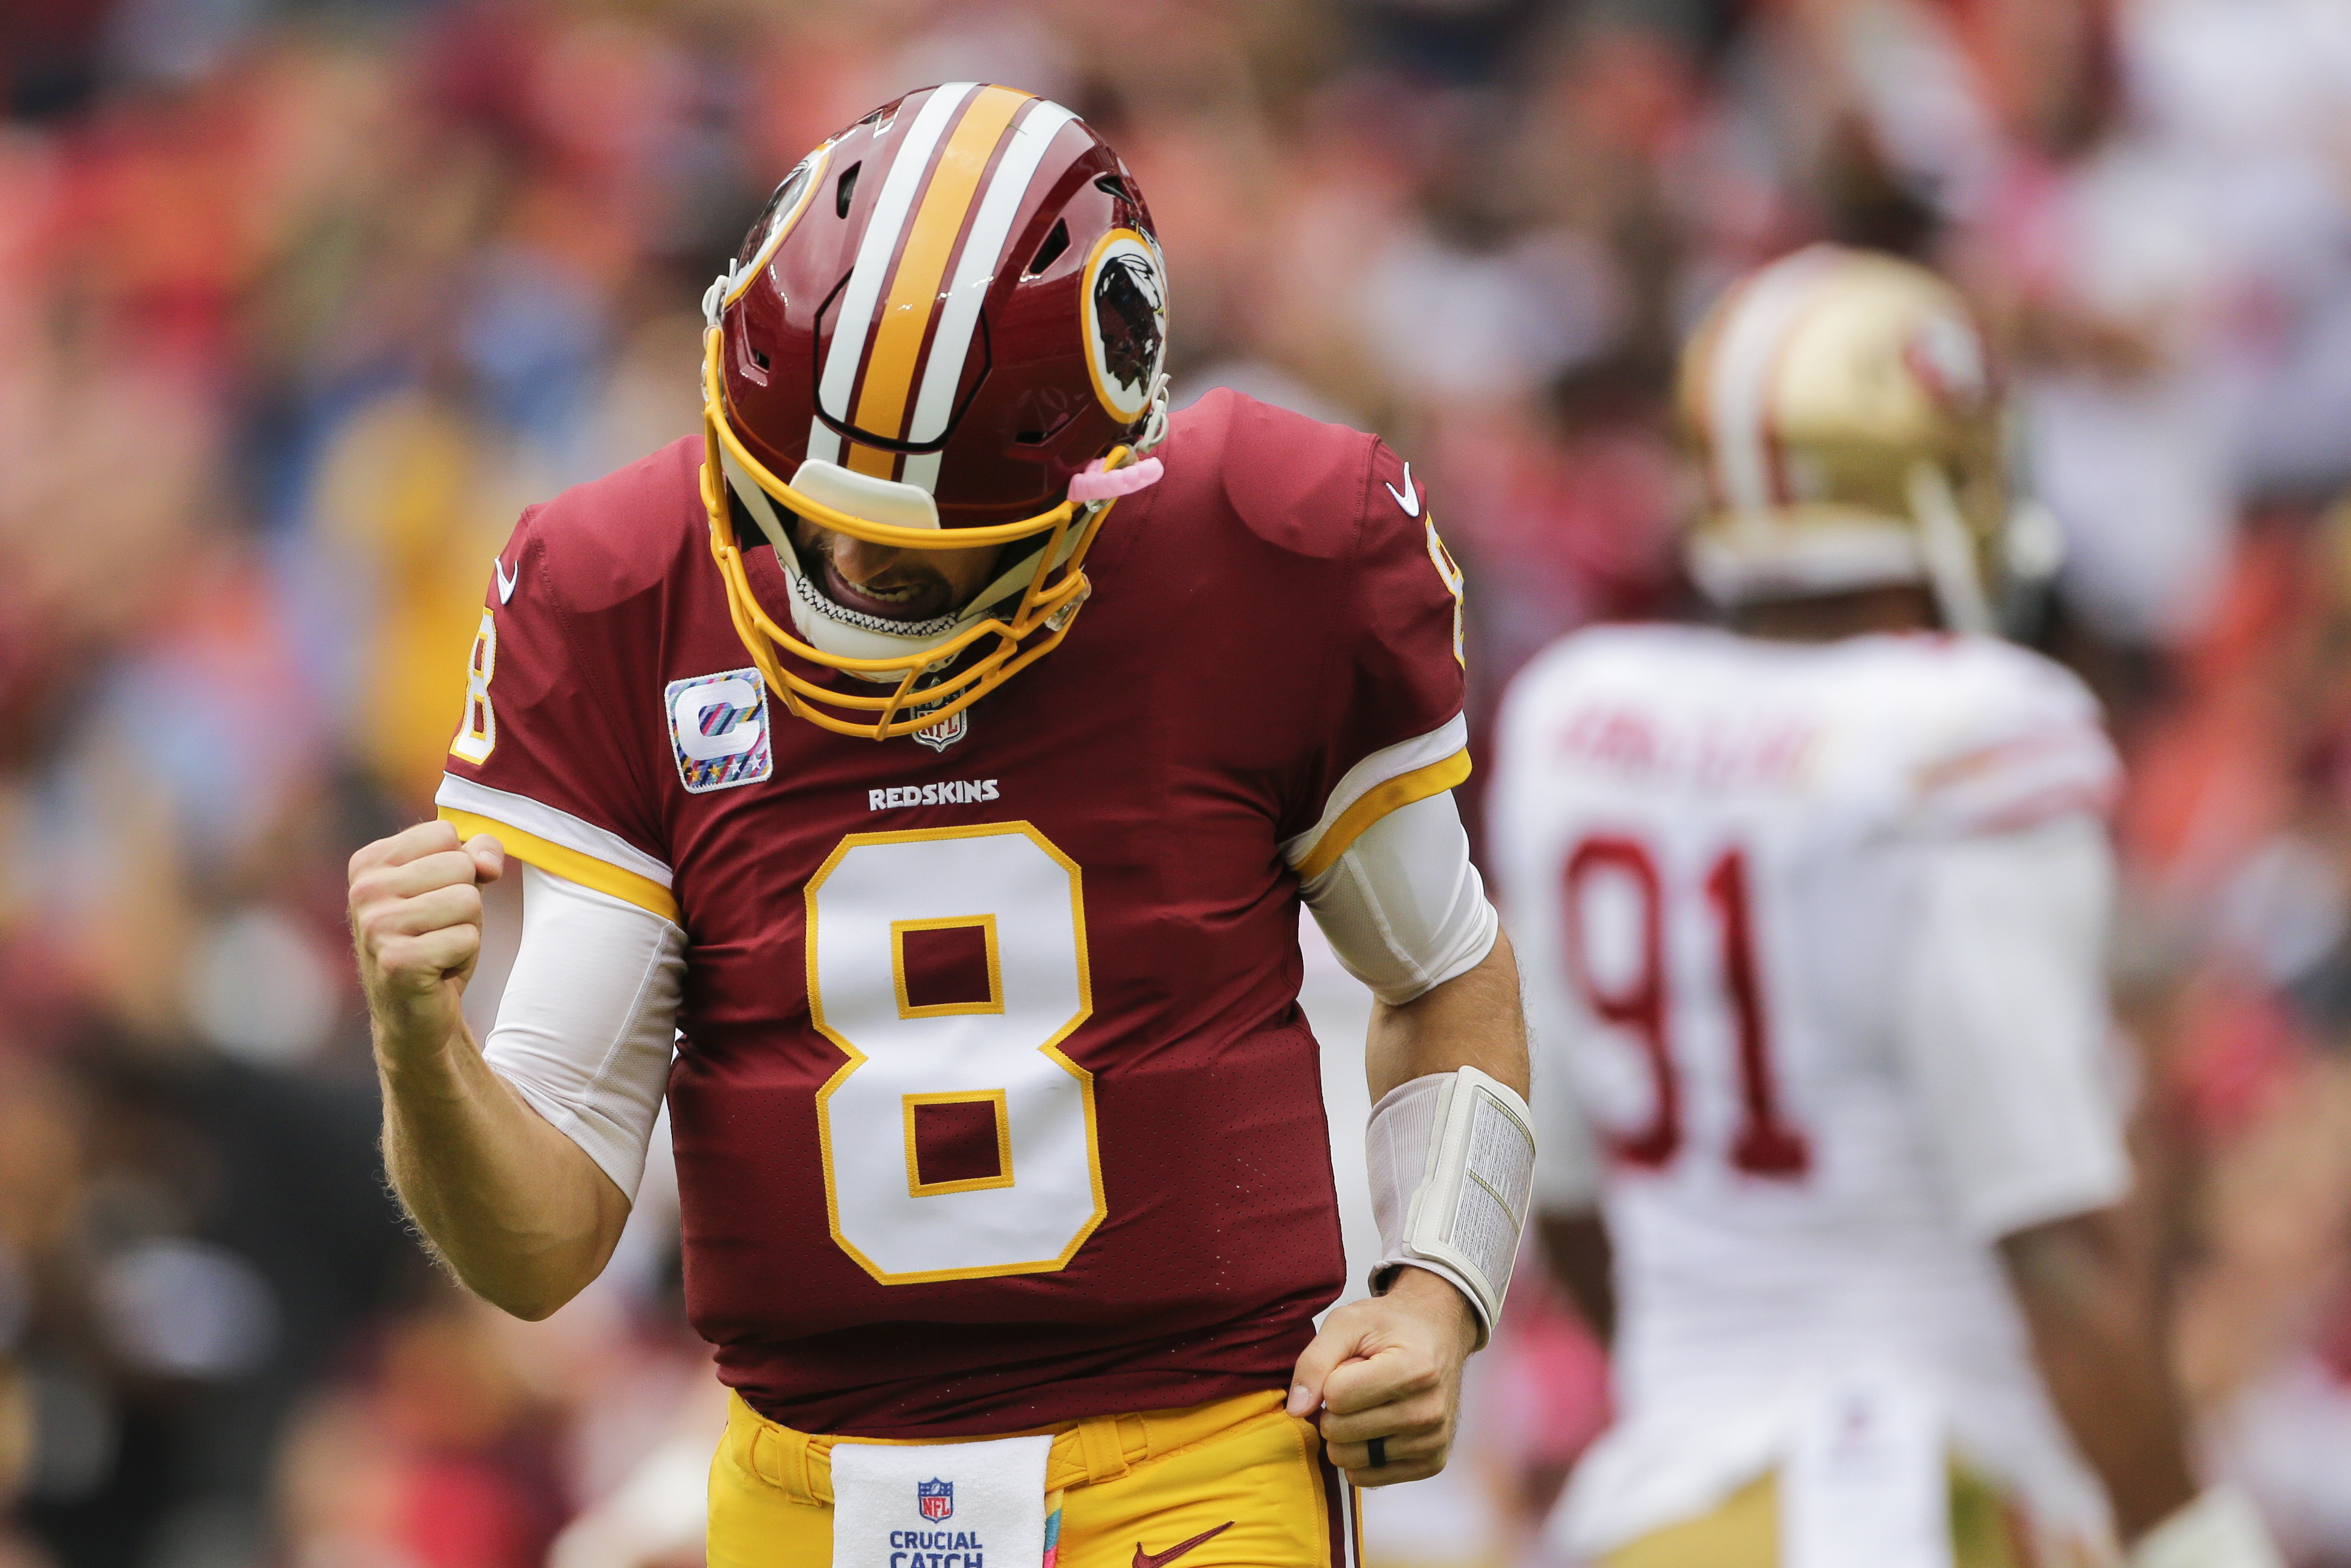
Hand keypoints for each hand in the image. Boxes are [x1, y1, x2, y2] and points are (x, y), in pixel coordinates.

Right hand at [349, 820, 503, 1067]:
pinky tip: (438, 970)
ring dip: (467, 929)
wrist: (415, 1012)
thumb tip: (487, 863)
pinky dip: (464, 956)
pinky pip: (467, 938)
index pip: (444, 833)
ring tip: (439, 948)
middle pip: (460, 866)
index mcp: (369, 863)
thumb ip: (477, 853)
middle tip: (439, 930)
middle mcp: (364, 891)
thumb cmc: (435, 940)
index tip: (434, 898)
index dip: (458, 867)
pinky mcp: (398, 961)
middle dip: (465, 901)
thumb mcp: (456, 885)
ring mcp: (376, 926)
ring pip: (468, 900)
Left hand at [1286, 1266, 1476, 1485]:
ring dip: (1345, 1433)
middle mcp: (1430, 1412)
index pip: (1336, 1396)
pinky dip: (1359, 1454)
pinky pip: (1366, 1477)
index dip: (1329, 1380)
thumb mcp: (1347, 1322)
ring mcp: (1433, 1442)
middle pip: (1339, 1431)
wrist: (1438, 1335)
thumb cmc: (1389, 1327)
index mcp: (1414, 1370)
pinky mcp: (1431, 1463)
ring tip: (1369, 1403)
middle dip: (1333, 1408)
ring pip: (1349, 1459)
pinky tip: (1377, 1426)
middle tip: (1358, 1384)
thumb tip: (1296, 1410)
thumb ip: (1314, 1361)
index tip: (1350, 1365)